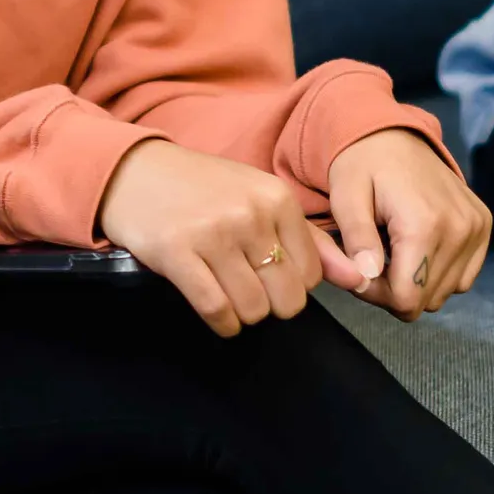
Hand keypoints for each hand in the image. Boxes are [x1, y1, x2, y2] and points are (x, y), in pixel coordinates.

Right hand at [97, 139, 364, 336]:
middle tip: (246, 287)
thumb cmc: (203, 189)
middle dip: (270, 305)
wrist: (135, 172)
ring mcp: (213, 234)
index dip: (291, 284)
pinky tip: (213, 306)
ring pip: (254, 309)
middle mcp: (250, 215)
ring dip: (243, 314)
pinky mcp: (178, 254)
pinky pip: (217, 311)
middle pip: (287, 299)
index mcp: (276, 198)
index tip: (266, 272)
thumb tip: (358, 278)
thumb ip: (311, 241)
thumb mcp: (260, 199)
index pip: (311, 274)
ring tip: (226, 292)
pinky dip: (221, 321)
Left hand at [328, 128, 488, 322]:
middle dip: (394, 290)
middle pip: (426, 300)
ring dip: (416, 283)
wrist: (392, 134)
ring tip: (394, 250)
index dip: (377, 295)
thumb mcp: (345, 197)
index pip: (406, 299)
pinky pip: (463, 278)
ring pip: (444, 293)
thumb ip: (357, 240)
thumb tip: (366, 279)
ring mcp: (477, 228)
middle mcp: (460, 229)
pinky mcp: (484, 226)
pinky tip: (417, 247)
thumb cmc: (361, 165)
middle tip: (373, 261)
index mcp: (424, 224)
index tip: (360, 273)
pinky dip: (438, 272)